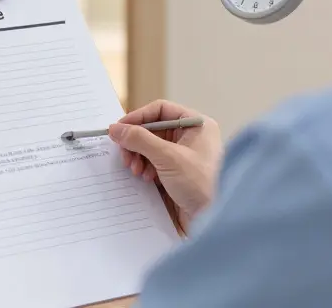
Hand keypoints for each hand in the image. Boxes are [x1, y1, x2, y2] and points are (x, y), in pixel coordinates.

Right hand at [108, 100, 222, 229]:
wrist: (215, 220)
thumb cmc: (203, 185)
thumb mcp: (168, 157)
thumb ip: (139, 139)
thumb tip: (116, 128)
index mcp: (197, 125)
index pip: (160, 110)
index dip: (138, 117)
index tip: (119, 128)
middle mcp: (192, 137)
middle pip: (153, 129)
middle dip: (136, 142)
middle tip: (126, 156)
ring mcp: (184, 156)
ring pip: (151, 147)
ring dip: (139, 157)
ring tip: (136, 170)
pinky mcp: (178, 173)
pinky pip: (154, 163)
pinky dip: (145, 168)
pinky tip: (146, 179)